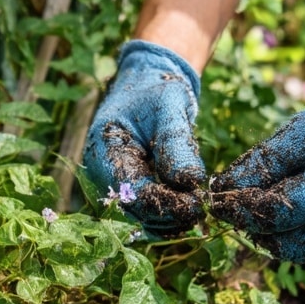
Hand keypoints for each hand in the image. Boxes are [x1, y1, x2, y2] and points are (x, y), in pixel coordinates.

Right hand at [84, 40, 205, 235]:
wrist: (149, 85)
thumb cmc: (156, 91)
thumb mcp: (169, 109)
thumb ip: (176, 144)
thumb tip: (190, 182)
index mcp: (104, 151)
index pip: (131, 192)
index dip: (163, 203)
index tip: (194, 204)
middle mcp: (104, 173)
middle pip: (134, 210)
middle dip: (168, 214)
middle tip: (200, 208)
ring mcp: (116, 182)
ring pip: (141, 216)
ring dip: (169, 218)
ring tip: (197, 208)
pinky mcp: (131, 187)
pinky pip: (147, 210)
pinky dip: (168, 213)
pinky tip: (189, 207)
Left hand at [209, 49, 304, 262]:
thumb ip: (263, 163)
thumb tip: (225, 187)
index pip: (269, 214)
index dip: (237, 208)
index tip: (215, 200)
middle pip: (285, 244)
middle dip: (255, 228)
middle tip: (236, 208)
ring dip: (279, 237)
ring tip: (262, 211)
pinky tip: (293, 214)